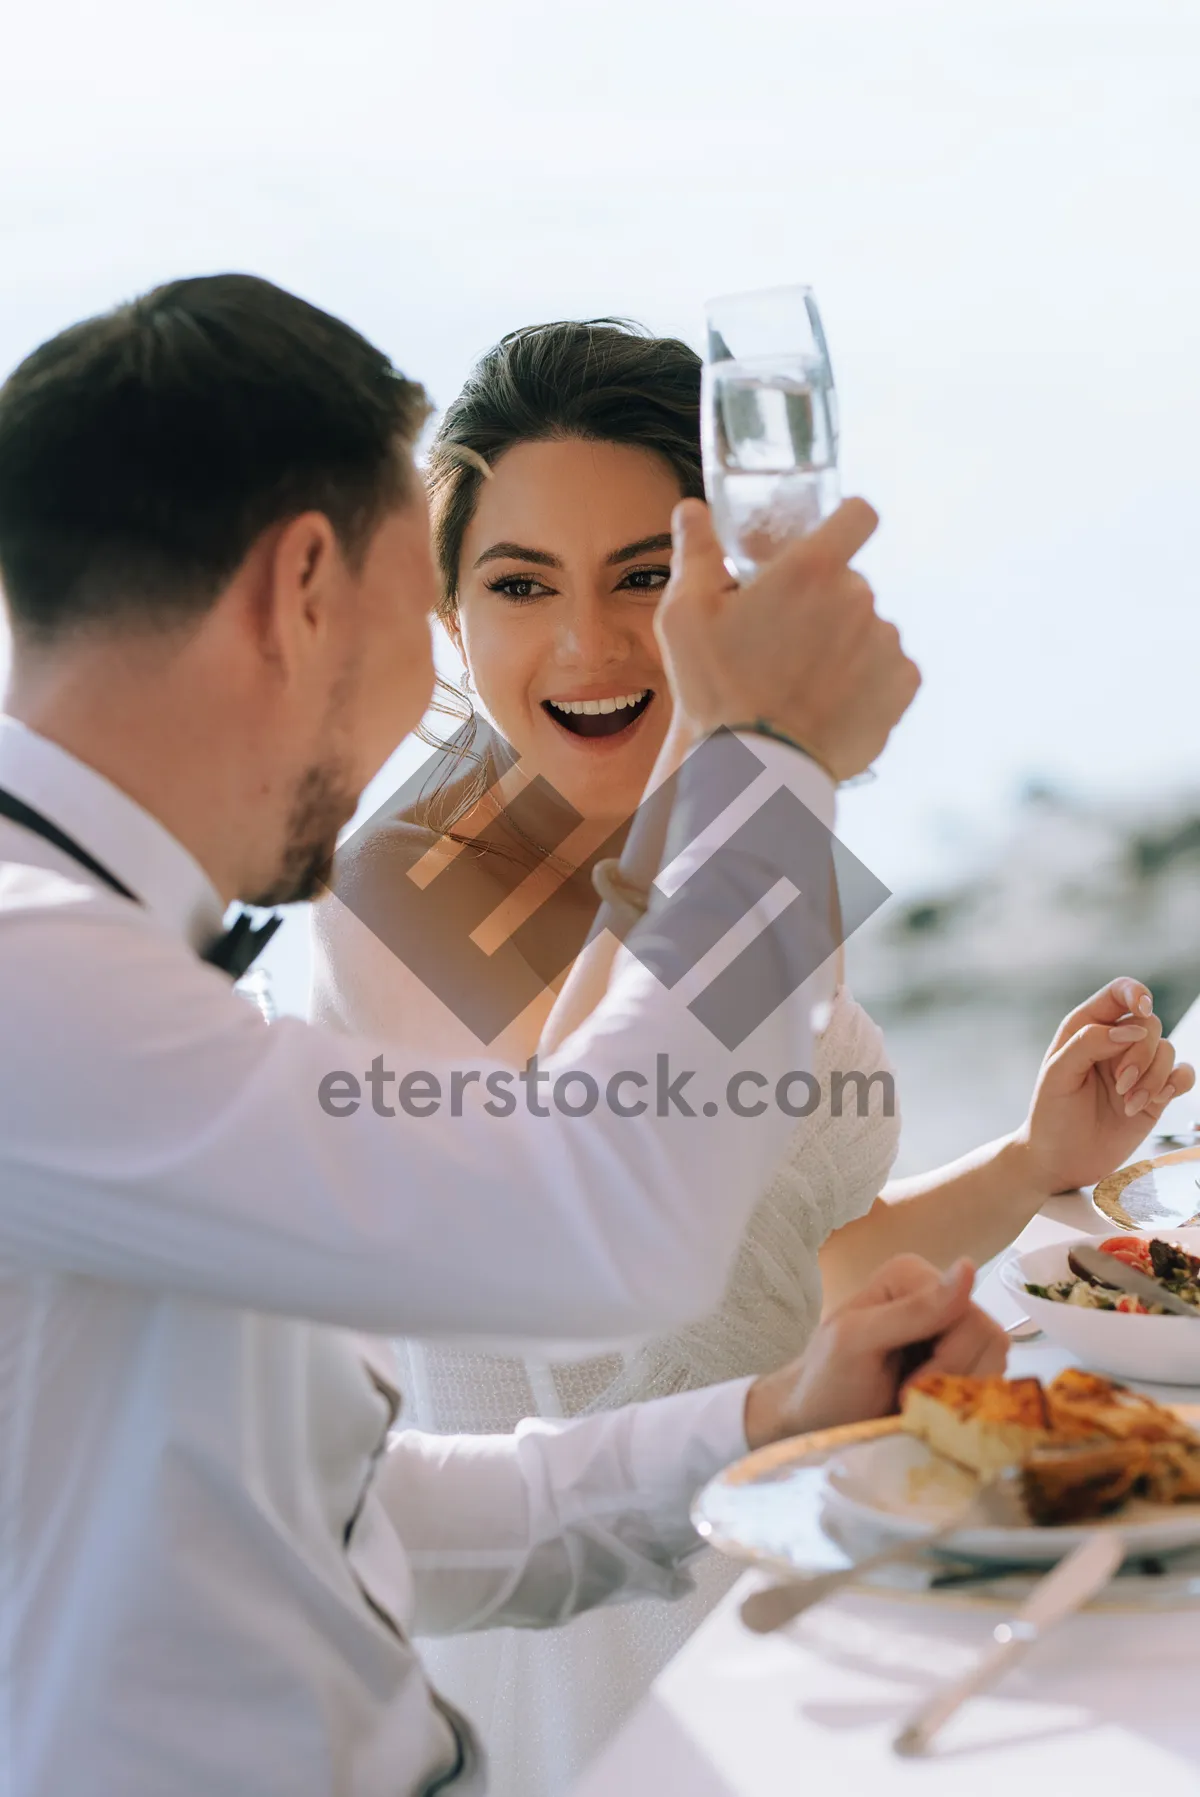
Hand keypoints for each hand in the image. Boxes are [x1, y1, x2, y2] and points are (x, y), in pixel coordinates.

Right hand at [655, 498, 919, 781]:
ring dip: (845, 643)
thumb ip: (695, 554)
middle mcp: (859, 598)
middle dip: (824, 602)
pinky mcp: (901, 686)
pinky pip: (890, 669)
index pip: (859, 515)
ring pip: (870, 628)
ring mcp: (885, 643)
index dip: (846, 523)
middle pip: (851, 583)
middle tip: (787, 638)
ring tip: (805, 680)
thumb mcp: (685, 617)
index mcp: (812, 570)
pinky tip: (830, 702)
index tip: (829, 543)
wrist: (757, 768)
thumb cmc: (716, 689)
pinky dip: (867, 680)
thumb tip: (691, 509)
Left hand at [743, 1254, 1006, 1448]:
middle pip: (989, 1337)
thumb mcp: (857, 1341)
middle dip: (953, 1379)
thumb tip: (969, 1266)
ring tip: (920, 1405)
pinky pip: (994, 1382)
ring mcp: (954, 1329)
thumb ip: (913, 1309)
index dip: (946, 1361)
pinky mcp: (963, 1362)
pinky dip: (968, 1405)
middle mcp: (940, 1294)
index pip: (968, 1314)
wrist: (818, 1424)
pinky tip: (936, 1410)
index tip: (906, 1390)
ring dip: (961, 1394)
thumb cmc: (826, 1382)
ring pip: (996, 1361)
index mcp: (913, 1275)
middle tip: (911, 1399)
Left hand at [1012, 977, 1196, 1195]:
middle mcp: (1114, 1043)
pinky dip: (1174, 1085)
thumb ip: (1089, 1043)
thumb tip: (1131, 1028)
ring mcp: (1137, 1068)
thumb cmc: (1050, 1115)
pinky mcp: (1154, 1094)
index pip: (1120, 993)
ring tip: (1128, 1104)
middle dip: (1141, 1054)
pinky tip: (1153, 1101)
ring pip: (1168, 1050)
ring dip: (1153, 1078)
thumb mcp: (1057, 1075)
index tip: (1142, 1010)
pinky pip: (1183, 1074)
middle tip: (1120, 1084)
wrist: (1060, 1160)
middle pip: (1150, 1024)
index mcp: (1086, 1028)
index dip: (1136, 993)